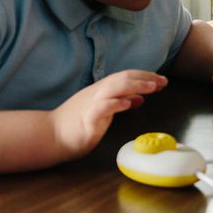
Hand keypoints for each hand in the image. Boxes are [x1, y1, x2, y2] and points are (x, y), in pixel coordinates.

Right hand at [51, 70, 166, 159]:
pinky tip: (128, 103)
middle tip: (163, 81)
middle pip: (122, 78)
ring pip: (113, 88)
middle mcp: (96, 93)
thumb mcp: (102, 110)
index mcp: (101, 90)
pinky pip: (102, 108)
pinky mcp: (86, 120)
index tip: (161, 80)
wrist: (49, 136)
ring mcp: (90, 105)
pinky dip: (115, 104)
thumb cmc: (75, 124)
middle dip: (145, 79)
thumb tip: (139, 98)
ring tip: (152, 87)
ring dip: (134, 86)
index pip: (125, 77)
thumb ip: (119, 102)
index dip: (144, 76)